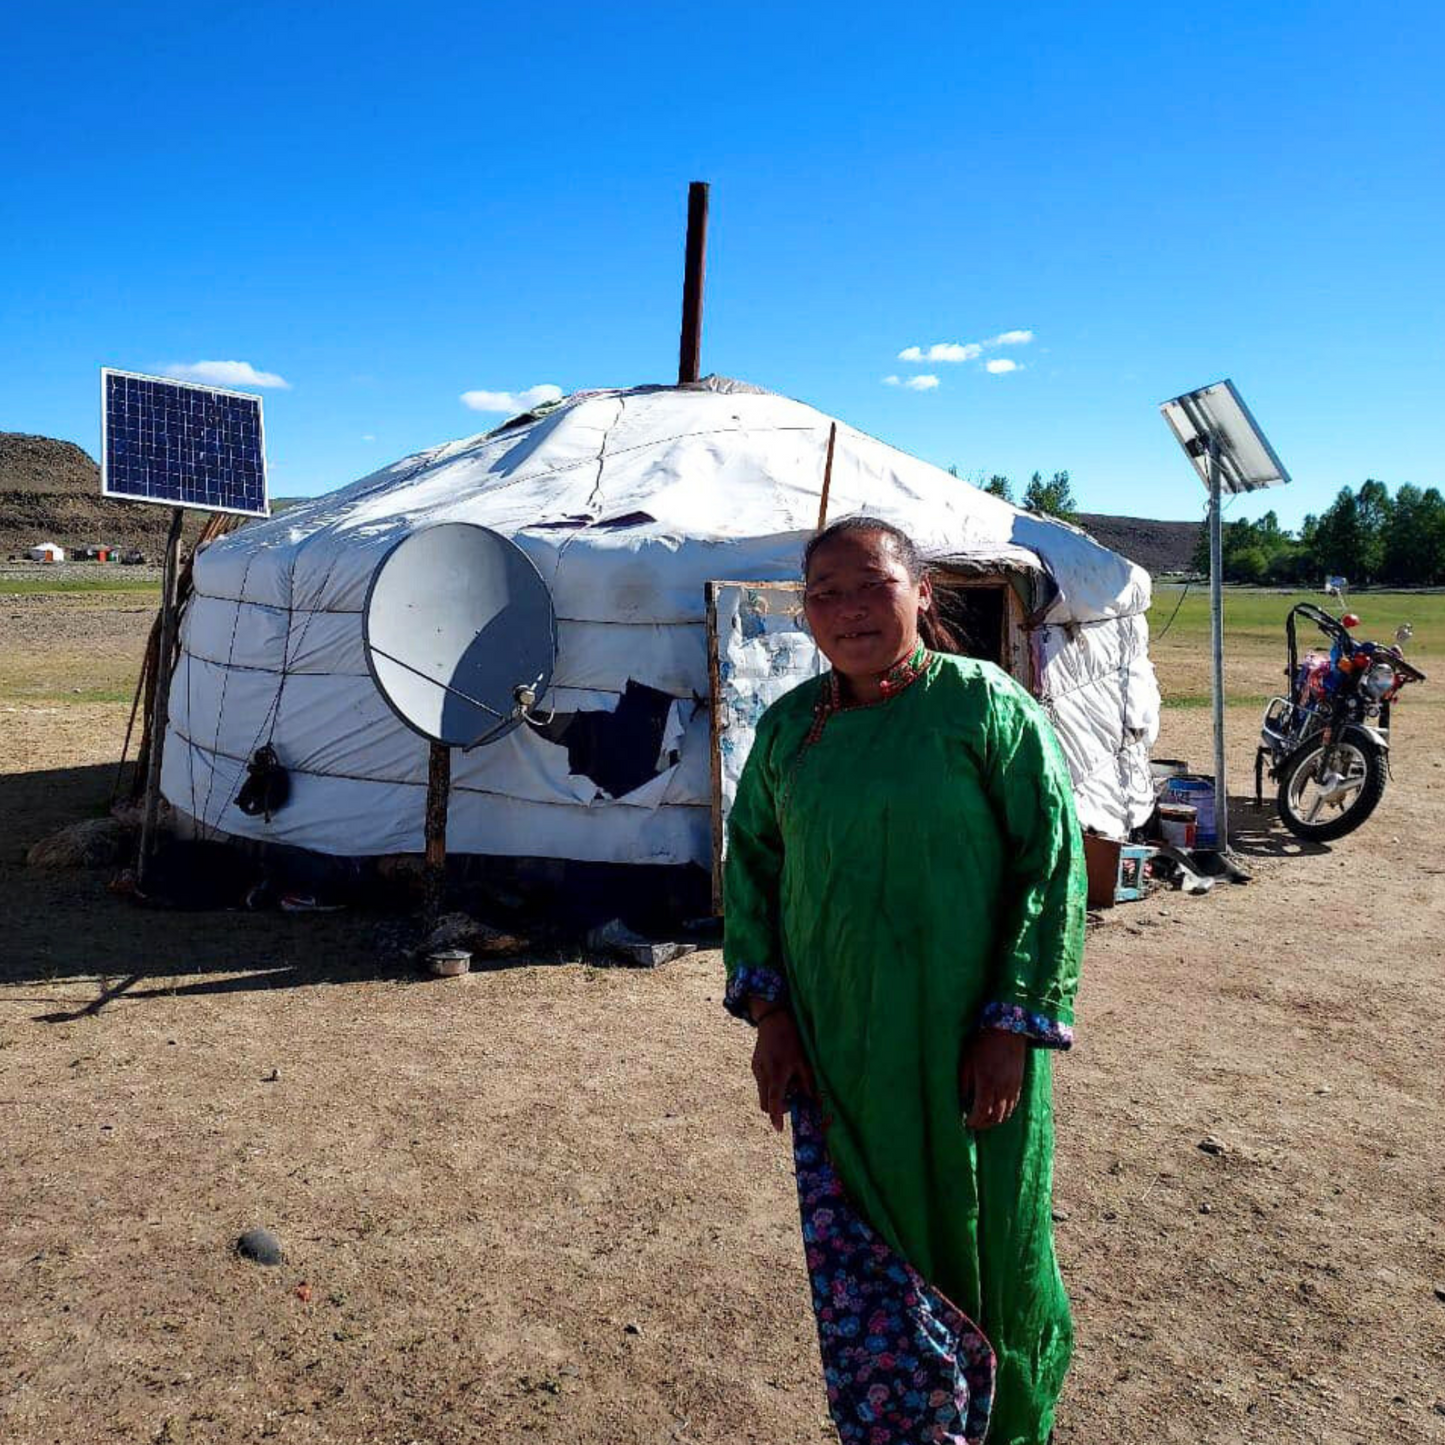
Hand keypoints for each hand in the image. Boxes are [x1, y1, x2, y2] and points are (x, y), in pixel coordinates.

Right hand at [750, 1010, 815, 1131]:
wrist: (772, 1020)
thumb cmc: (792, 1039)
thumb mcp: (803, 1060)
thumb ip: (807, 1082)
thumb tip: (813, 1100)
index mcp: (777, 1074)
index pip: (774, 1102)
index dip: (776, 1117)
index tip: (779, 1129)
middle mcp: (763, 1074)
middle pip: (765, 1103)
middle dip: (776, 1107)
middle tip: (790, 1100)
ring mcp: (757, 1070)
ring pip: (762, 1093)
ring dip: (774, 1095)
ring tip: (787, 1081)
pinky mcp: (754, 1065)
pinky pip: (762, 1082)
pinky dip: (770, 1084)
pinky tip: (780, 1071)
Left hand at [960, 1030, 1026, 1129]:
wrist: (1008, 1030)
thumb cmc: (983, 1043)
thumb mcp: (967, 1061)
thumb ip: (965, 1083)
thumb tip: (963, 1100)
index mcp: (987, 1084)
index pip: (982, 1112)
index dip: (974, 1121)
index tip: (966, 1123)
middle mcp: (1002, 1089)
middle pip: (995, 1117)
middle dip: (984, 1124)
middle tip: (974, 1124)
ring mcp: (1013, 1087)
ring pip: (1006, 1114)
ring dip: (995, 1120)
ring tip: (984, 1119)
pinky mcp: (1019, 1084)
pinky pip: (1014, 1105)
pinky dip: (1005, 1112)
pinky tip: (997, 1110)